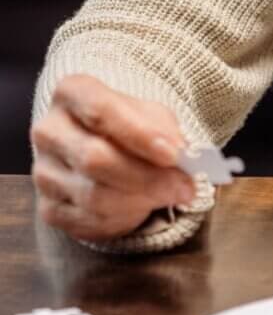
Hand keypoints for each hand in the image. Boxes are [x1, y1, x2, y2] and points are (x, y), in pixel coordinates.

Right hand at [30, 74, 195, 241]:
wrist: (109, 147)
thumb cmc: (133, 125)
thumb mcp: (152, 114)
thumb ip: (164, 130)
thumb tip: (180, 157)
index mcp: (71, 93)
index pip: (100, 110)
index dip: (139, 134)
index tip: (174, 154)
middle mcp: (49, 131)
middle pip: (95, 159)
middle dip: (147, 177)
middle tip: (186, 185)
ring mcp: (43, 172)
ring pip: (94, 196)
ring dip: (141, 200)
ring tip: (171, 194)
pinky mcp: (49, 208)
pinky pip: (89, 221)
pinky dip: (126, 218)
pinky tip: (144, 206)